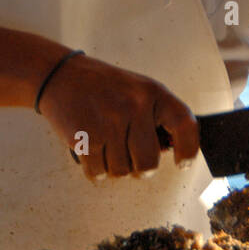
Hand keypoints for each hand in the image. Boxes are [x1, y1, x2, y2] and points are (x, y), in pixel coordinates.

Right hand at [35, 53, 198, 182]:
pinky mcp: (85, 138)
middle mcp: (134, 106)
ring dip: (113, 166)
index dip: (188, 150)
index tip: (182, 163)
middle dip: (138, 167)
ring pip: (121, 172)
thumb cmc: (102, 86)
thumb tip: (171, 152)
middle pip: (148, 163)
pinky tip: (91, 149)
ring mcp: (109, 123)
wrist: (60, 76)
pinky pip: (99, 173)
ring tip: (104, 142)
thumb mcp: (137, 89)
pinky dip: (95, 169)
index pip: (184, 125)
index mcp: (152, 92)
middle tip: (128, 153)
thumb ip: (156, 116)